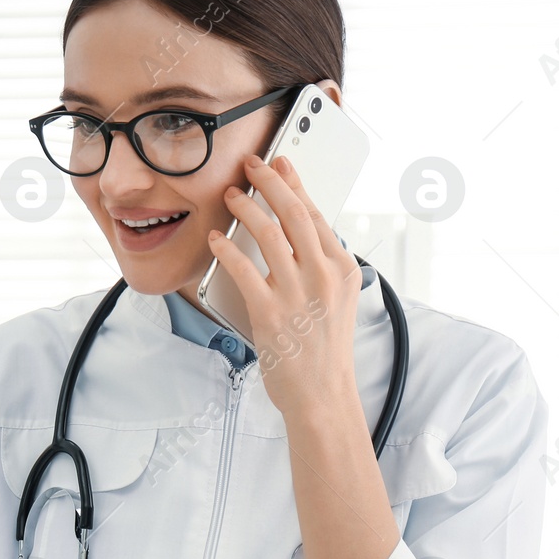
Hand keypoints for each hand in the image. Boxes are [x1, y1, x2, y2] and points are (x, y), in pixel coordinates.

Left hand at [207, 153, 361, 419]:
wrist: (322, 395)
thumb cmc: (324, 350)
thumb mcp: (336, 301)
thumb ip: (321, 267)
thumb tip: (296, 234)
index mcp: (342, 270)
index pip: (316, 214)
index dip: (294, 184)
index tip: (280, 163)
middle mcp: (323, 276)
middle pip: (293, 213)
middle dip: (269, 181)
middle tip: (251, 165)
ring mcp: (297, 293)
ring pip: (267, 233)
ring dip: (244, 208)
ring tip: (229, 196)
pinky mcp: (269, 312)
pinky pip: (242, 268)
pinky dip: (225, 248)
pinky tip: (216, 239)